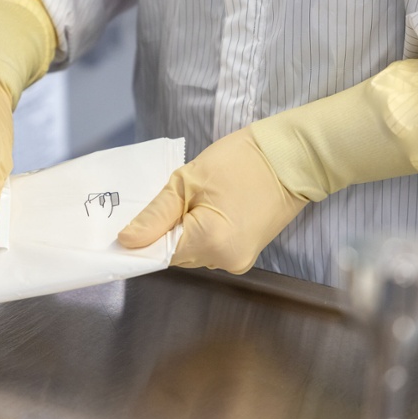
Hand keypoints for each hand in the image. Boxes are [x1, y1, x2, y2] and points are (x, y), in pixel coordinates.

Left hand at [118, 127, 307, 272]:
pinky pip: (209, 248)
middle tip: (173, 198)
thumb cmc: (241, 161)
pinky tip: (208, 208)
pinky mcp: (245, 254)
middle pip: (175, 254)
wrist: (290, 158)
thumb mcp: (188, 181)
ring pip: (191, 252)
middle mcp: (226, 260)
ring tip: (196, 200)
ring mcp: (238, 260)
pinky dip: (201, 232)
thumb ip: (155, 216)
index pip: (158, 254)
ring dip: (184, 231)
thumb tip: (127, 242)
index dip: (143, 239)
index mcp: (211, 242)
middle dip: (166, 231)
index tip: (131, 223)